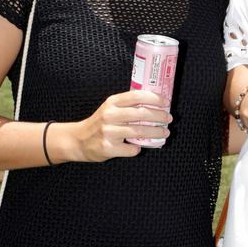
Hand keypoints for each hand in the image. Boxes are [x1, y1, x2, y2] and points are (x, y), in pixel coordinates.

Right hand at [57, 90, 171, 161]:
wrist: (79, 140)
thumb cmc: (100, 123)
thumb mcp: (110, 108)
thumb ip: (128, 105)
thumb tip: (155, 103)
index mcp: (112, 102)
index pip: (137, 96)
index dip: (154, 99)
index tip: (166, 102)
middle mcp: (110, 115)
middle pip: (141, 114)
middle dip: (159, 117)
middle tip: (169, 119)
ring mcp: (108, 132)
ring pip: (139, 132)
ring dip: (156, 133)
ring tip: (164, 133)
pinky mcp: (108, 148)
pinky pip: (131, 150)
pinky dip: (138, 149)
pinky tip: (139, 147)